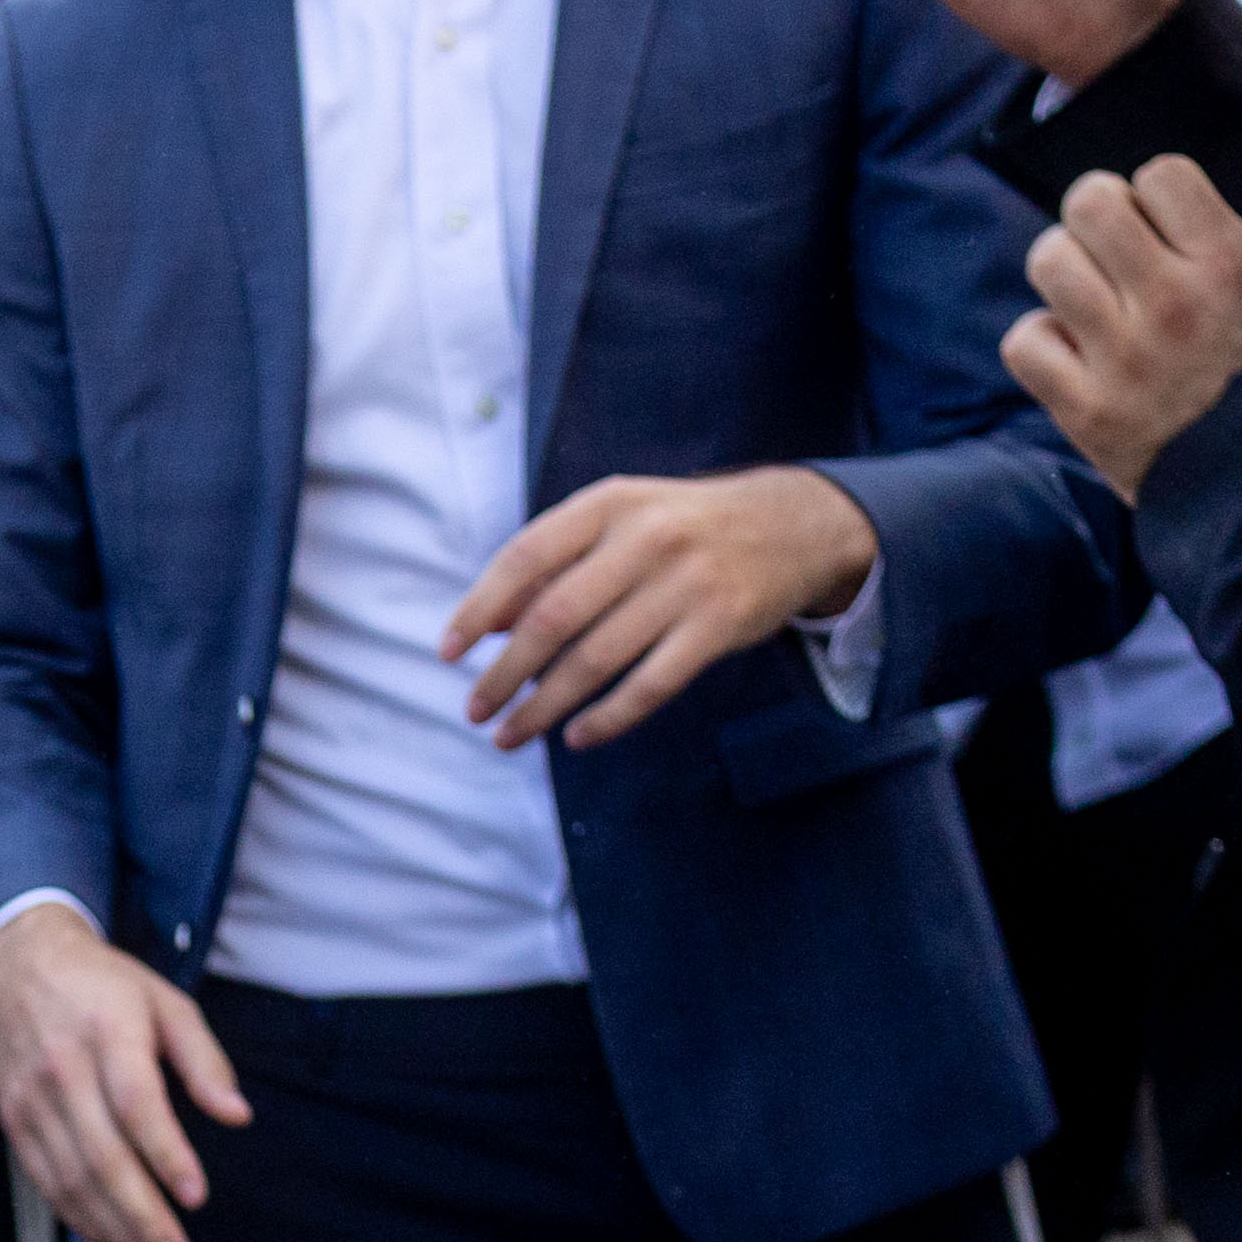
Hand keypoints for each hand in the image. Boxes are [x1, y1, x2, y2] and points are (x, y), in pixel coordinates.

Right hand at [0, 896, 246, 1241]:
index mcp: (108, 1032)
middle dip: (142, 1215)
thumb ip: (204, 1060)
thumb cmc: (106, 988)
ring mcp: (31, 1100)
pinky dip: (80, 1219)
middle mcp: (63, 1070)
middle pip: (101, 1155)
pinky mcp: (14, 1122)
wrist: (19, 965)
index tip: (196, 1196)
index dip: (165, 1154)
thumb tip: (237, 1116)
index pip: (135, 1104)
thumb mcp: (167, 1003)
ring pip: (71, 1179)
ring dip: (114, 1229)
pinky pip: (46, 1182)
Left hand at [447, 466, 880, 749]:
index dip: (479, 609)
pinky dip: (606, 719)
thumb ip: (553, 565)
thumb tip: (487, 626)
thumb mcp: (618, 523)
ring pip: (595, 660)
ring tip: (510, 736)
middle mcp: (647, 537)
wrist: (794, 524)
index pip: (524, 557)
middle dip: (504, 673)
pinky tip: (576, 737)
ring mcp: (688, 582)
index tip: (447, 654)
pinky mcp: (720, 626)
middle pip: (553, 617)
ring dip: (543, 707)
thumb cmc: (680, 529)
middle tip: (475, 711)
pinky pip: (649, 686)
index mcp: (609, 503)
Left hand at [1003, 158, 1241, 499]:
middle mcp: (1173, 302)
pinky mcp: (1084, 410)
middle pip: (1089, 203)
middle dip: (1098, 219)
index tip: (1168, 231)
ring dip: (1066, 274)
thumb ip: (1240, 245)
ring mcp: (1123, 357)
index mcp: (1231, 263)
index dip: (1157, 195)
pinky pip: (1024, 341)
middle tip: (1115, 254)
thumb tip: (1178, 222)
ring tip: (1094, 302)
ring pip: (1048, 261)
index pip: (1159, 173)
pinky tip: (1074, 355)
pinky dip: (1042, 342)